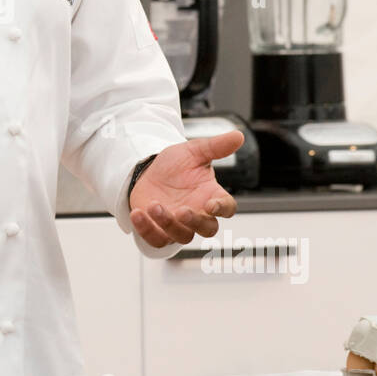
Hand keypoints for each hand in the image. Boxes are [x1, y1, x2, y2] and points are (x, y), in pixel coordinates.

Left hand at [129, 130, 241, 248]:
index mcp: (211, 196)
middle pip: (207, 229)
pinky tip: (138, 214)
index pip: (227, 207)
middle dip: (195, 222)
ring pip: (181, 236)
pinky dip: (147, 230)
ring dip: (168, 224)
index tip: (212, 204)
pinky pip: (156, 240)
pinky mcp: (158, 231)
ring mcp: (179, 225)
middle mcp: (198, 214)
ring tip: (154, 205)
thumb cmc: (174, 165)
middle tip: (182, 211)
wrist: (147, 171)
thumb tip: (238, 135)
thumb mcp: (193, 151)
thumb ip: (216, 146)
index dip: (222, 208)